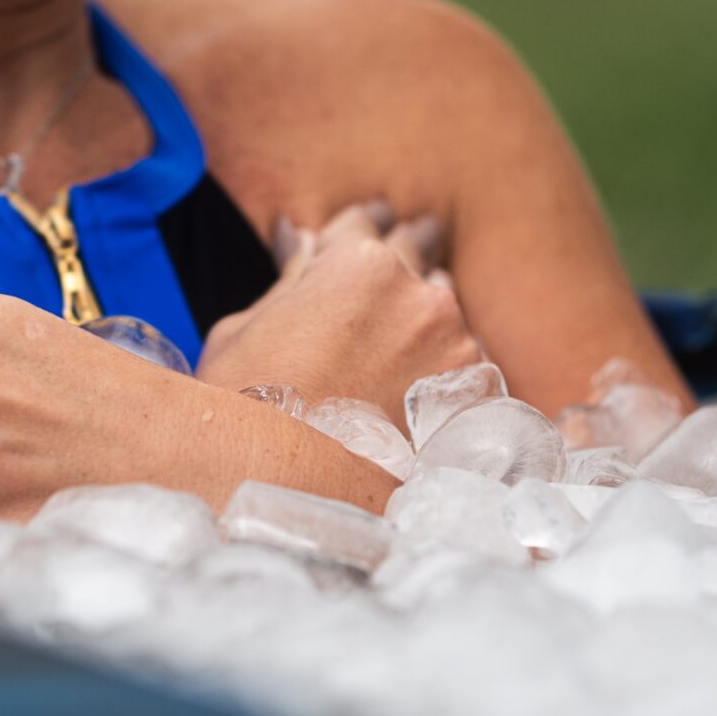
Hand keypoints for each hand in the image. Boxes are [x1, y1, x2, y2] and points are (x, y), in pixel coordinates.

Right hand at [196, 200, 480, 422]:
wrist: (289, 490)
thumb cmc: (245, 408)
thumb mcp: (241, 329)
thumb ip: (289, 280)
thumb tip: (304, 246)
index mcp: (356, 262)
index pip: (362, 225)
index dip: (358, 228)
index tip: (369, 225)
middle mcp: (417, 292)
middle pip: (416, 259)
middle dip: (401, 265)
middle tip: (397, 270)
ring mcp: (454, 344)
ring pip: (443, 318)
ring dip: (422, 331)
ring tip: (391, 365)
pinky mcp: (475, 396)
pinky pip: (462, 372)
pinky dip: (441, 381)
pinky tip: (411, 406)